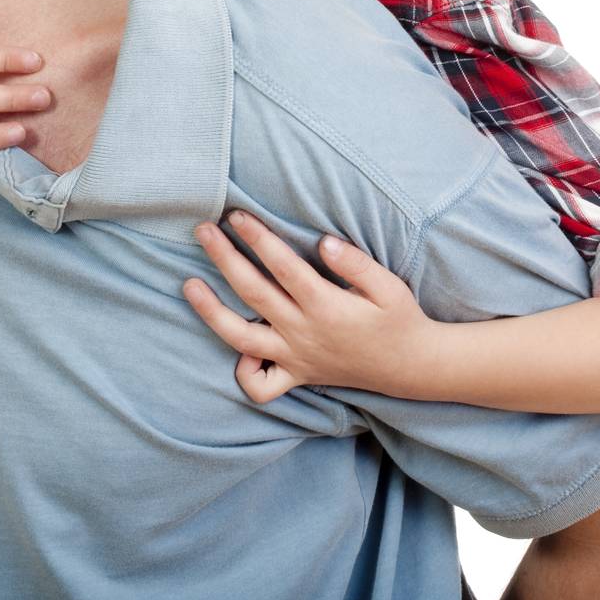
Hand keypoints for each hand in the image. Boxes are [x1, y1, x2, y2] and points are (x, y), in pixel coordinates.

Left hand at [182, 210, 441, 402]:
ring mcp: (295, 357)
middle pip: (252, 292)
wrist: (411, 367)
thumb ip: (355, 263)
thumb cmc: (399, 319)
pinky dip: (242, 370)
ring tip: (188, 285)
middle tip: (202, 229)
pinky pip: (260, 385)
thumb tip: (323, 242)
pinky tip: (235, 345)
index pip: (281, 266)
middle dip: (223, 257)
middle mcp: (303, 332)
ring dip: (210, 310)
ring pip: (241, 337)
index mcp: (325, 306)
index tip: (237, 215)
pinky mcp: (296, 375)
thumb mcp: (388, 287)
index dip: (257, 238)